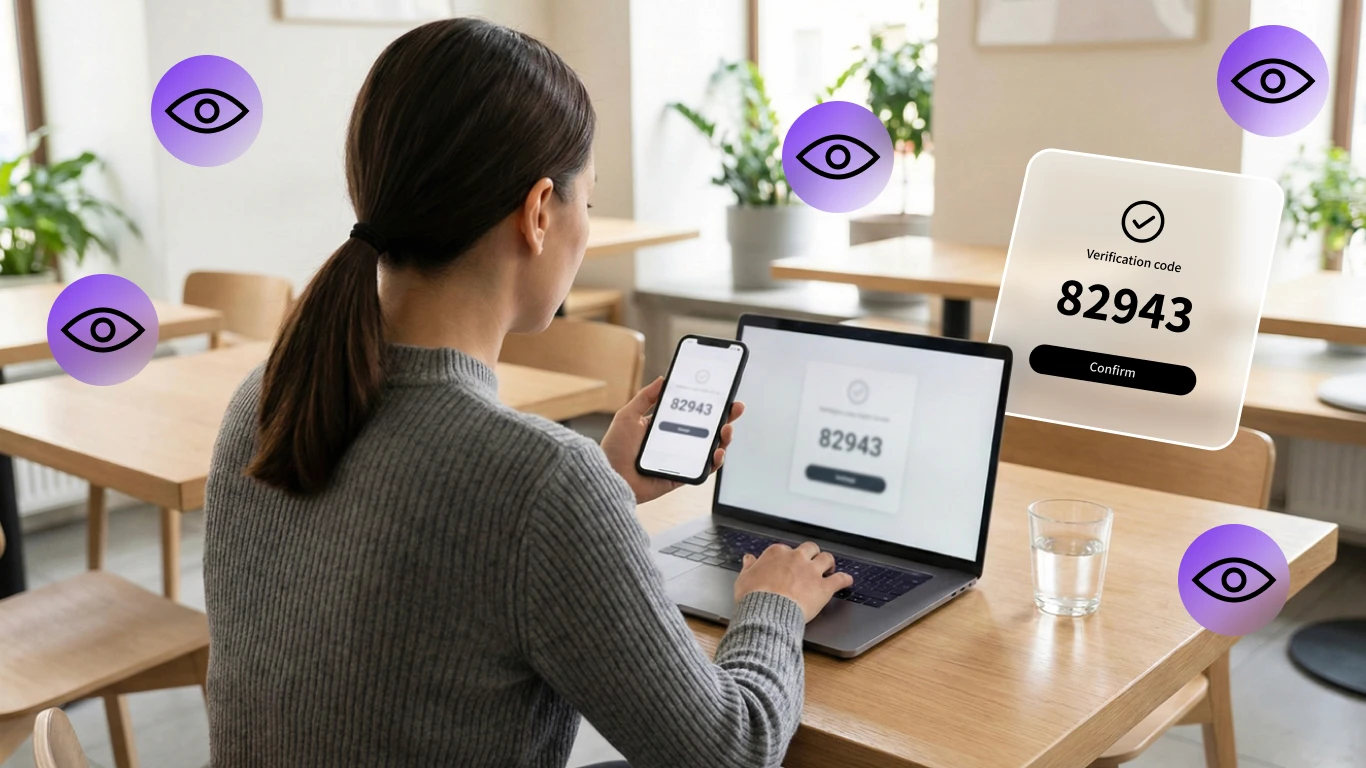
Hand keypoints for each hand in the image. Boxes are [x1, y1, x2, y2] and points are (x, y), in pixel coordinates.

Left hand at [600, 376, 743, 504]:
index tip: (722, 393)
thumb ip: (646, 397)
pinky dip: (715, 461)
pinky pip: (704, 468)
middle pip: (707, 429)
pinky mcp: (683, 476)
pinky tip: (718, 452)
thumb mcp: (628, 415)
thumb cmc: (614, 448)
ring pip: (711, 448)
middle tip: (736, 407)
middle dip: (725, 418)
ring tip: (726, 429)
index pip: (692, 412)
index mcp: (664, 426)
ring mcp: (681, 459)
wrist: (610, 477)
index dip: (709, 404)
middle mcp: (675, 442)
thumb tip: (663, 379)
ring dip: (724, 438)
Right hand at [733, 541, 853, 621]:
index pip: (785, 549)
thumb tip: (748, 559)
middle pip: (810, 548)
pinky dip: (845, 579)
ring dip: (829, 563)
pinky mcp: (823, 587)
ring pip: (827, 558)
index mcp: (776, 554)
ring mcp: (811, 571)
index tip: (788, 564)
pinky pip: (839, 579)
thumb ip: (749, 567)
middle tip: (812, 561)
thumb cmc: (754, 598)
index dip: (788, 558)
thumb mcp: (743, 579)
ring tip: (830, 568)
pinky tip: (847, 581)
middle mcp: (796, 558)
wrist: (767, 612)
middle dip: (812, 554)